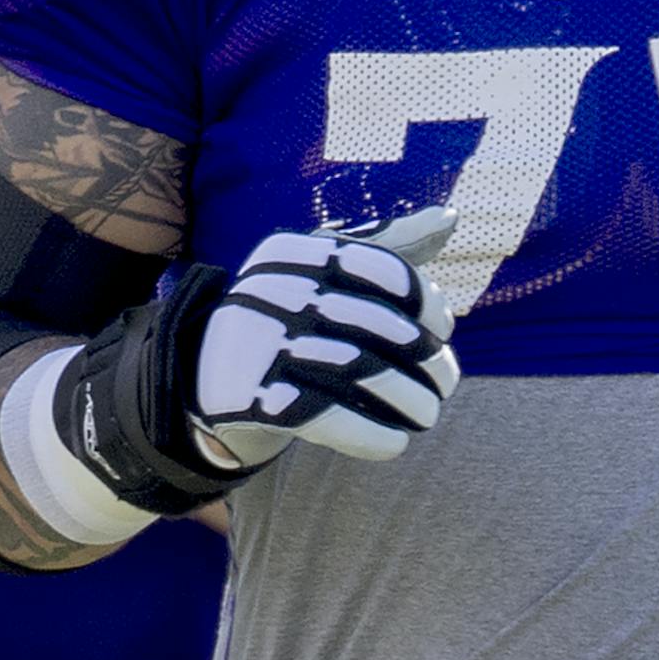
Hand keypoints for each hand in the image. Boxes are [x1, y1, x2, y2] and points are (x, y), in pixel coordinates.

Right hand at [190, 208, 460, 468]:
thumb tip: (450, 217)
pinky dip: (373, 435)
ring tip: (427, 415)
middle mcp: (274, 291)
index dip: (427, 304)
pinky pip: (330, 418)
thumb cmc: (291, 322)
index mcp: (295, 252)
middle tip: (446, 384)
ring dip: (412, 402)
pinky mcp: (251, 398)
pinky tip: (394, 443)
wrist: (208, 382)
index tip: (440, 331)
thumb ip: (390, 246)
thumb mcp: (329, 273)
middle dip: (430, 361)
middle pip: (381, 326)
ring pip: (363, 374)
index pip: (385, 269)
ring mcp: (260, 344)